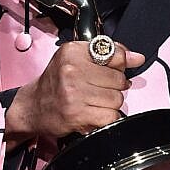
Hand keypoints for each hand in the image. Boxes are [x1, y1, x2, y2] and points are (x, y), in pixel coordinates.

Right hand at [4, 41, 144, 144]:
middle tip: (99, 89)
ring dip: (110, 103)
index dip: (121, 64)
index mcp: (72, 52)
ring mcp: (74, 93)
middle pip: (119, 79)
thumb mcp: (75, 58)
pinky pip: (110, 116)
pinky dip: (106, 118)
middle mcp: (71, 70)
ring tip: (94, 101)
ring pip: (117, 99)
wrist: (32, 107)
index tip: (117, 69)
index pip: (115, 54)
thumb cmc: (56, 82)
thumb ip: (108, 54)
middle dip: (114, 87)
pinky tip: (94, 113)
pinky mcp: (77, 114)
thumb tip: (137, 57)